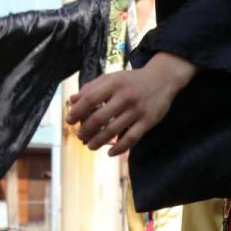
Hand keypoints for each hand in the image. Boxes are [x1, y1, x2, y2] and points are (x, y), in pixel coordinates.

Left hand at [65, 53, 196, 156]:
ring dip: (98, 141)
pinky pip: (131, 139)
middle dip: (85, 130)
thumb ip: (91, 88)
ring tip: (89, 146)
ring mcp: (137, 110)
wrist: (162, 79)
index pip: (90, 99)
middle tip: (79, 136)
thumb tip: (72, 100)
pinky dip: (119, 148)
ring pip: (113, 131)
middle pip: (99, 118)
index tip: (69, 120)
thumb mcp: (111, 78)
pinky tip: (109, 153)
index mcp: (113, 84)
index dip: (77, 111)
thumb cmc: (131, 80)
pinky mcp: (148, 122)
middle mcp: (125, 97)